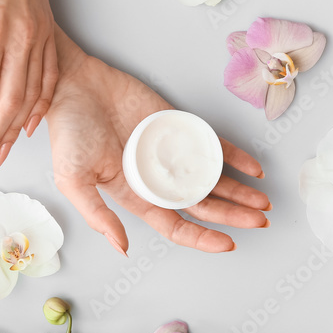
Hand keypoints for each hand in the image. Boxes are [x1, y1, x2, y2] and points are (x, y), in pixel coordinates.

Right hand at [46, 33, 270, 253]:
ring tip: (264, 201)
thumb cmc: (68, 132)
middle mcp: (158, 178)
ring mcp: (171, 152)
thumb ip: (98, 215)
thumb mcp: (73, 180)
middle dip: (233, 217)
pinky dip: (235, 157)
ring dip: (240, 191)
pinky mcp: (179, 126)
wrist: (74, 83)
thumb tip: (123, 248)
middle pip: (203, 206)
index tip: (229, 244)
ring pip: (213, 179)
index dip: (202, 238)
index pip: (176, 226)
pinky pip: (213, 145)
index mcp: (135, 196)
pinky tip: (254, 168)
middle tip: (261, 222)